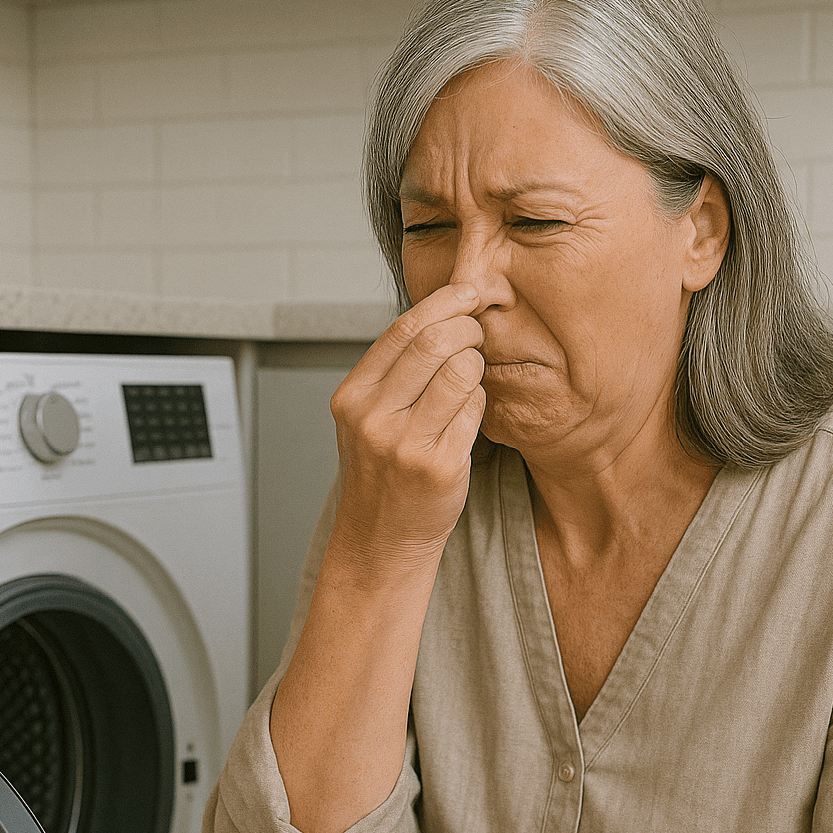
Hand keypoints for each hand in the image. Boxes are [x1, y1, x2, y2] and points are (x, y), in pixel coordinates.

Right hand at [330, 283, 486, 570]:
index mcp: (352, 397)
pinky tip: (470, 410)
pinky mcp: (440, 466)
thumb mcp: (367, 417)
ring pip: (460, 372)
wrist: (382, 539)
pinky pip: (475, 409)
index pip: (402, 330)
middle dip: (467, 327)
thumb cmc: (382, 473)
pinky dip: (479, 401)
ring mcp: (406, 444)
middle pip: (433, 343)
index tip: (466, 293)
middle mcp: (374, 418)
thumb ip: (392, 372)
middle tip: (478, 331)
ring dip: (476, 363)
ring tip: (472, 373)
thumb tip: (440, 314)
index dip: (442, 303)